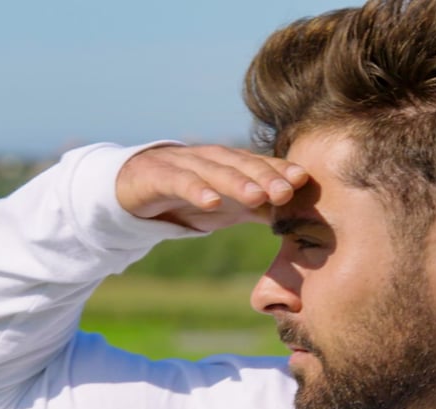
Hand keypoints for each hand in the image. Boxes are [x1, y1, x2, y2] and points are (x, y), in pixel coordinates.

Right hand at [116, 144, 308, 231]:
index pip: (259, 165)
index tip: (303, 180)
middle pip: (241, 165)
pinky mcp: (157, 175)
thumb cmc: (187, 197)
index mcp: (229, 164)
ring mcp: (183, 164)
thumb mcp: (227, 207)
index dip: (280, 170)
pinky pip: (179, 181)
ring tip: (257, 196)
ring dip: (237, 182)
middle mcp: (210, 159)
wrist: (131, 189)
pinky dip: (196, 190)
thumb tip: (298, 221)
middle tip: (287, 190)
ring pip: (214, 171)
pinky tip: (211, 202)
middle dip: (265, 176)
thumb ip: (259, 210)